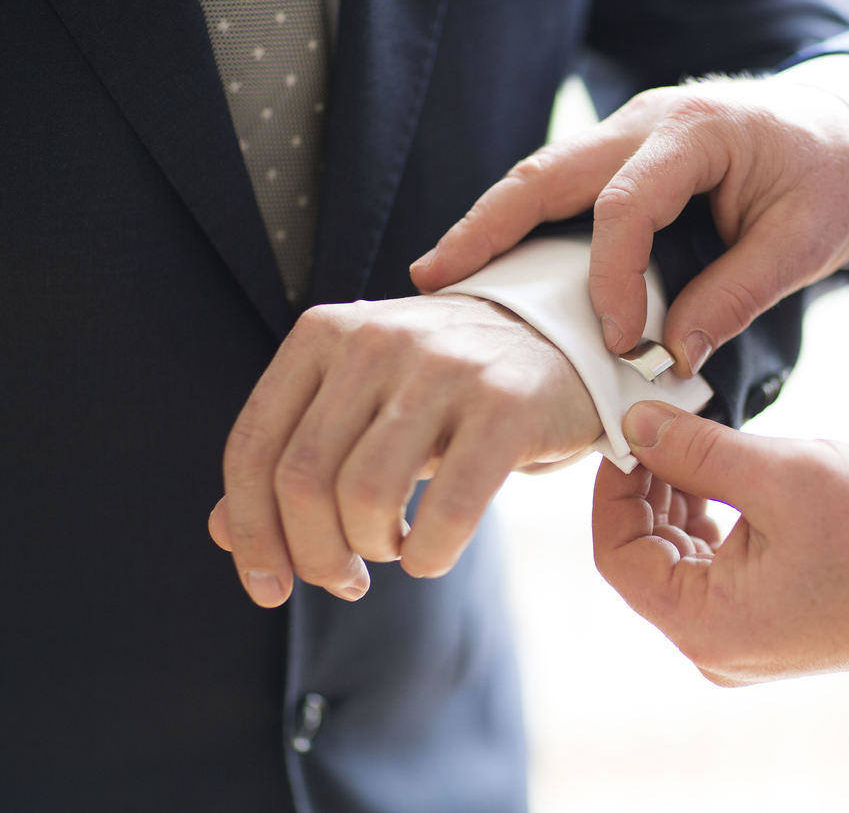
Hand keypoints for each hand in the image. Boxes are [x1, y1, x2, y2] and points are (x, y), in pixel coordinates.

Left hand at [208, 294, 600, 606]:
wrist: (555, 342)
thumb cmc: (446, 385)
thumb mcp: (361, 404)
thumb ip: (294, 456)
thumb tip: (222, 532)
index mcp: (325, 333)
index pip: (254, 447)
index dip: (251, 531)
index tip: (268, 586)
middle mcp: (378, 339)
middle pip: (304, 480)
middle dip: (313, 555)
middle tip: (342, 580)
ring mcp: (446, 367)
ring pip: (367, 496)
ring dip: (373, 550)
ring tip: (395, 549)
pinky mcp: (506, 404)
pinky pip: (449, 509)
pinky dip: (431, 555)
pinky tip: (433, 552)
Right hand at [410, 76, 848, 375]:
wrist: (846, 131)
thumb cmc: (830, 179)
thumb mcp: (803, 242)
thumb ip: (736, 296)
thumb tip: (672, 355)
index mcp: (695, 134)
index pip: (625, 205)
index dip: (611, 278)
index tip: (620, 342)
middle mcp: (647, 123)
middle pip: (547, 172)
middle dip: (487, 226)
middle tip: (433, 278)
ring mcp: (629, 133)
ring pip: (541, 175)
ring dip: (491, 223)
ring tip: (442, 273)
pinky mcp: (624, 155)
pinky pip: (561, 187)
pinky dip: (522, 223)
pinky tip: (495, 262)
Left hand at [592, 402, 848, 684]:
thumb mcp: (779, 476)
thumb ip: (695, 450)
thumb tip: (634, 423)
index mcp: (704, 624)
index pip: (617, 555)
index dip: (612, 488)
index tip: (625, 432)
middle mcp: (712, 644)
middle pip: (646, 557)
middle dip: (645, 487)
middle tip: (657, 423)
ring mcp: (740, 638)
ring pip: (677, 560)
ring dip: (675, 499)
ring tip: (690, 441)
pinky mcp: (766, 622)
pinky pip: (713, 570)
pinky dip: (706, 520)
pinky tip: (717, 475)